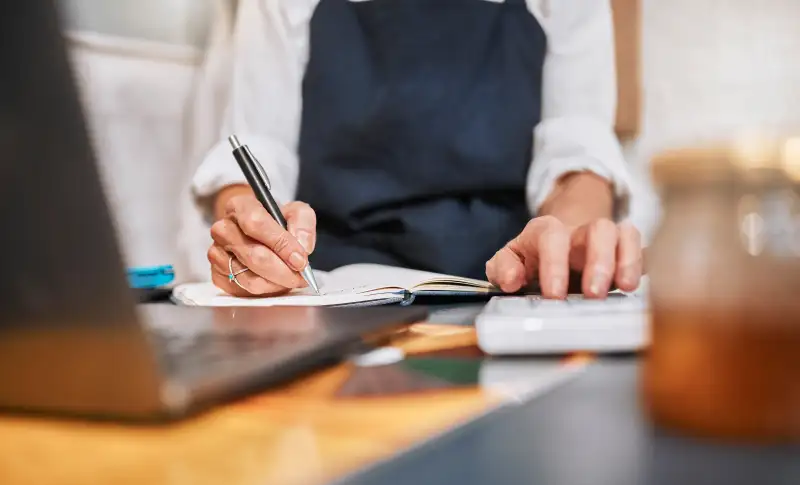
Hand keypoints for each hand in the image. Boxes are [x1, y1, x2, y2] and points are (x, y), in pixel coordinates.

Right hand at [207, 193, 316, 296]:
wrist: (258, 236)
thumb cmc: (276, 223)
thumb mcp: (295, 213)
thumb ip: (303, 223)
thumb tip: (302, 247)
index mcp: (239, 206)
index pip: (256, 223)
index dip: (281, 244)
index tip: (300, 260)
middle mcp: (223, 229)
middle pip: (254, 255)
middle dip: (283, 270)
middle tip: (301, 276)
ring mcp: (217, 252)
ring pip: (250, 277)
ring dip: (276, 282)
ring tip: (290, 278)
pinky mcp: (217, 274)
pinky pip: (244, 288)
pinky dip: (265, 289)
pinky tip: (274, 282)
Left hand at [485, 216, 642, 298]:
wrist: (559, 243)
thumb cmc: (533, 258)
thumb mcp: (509, 260)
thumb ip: (503, 268)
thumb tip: (511, 280)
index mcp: (546, 232)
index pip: (552, 237)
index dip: (554, 265)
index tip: (554, 296)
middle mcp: (580, 232)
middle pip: (599, 230)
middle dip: (599, 262)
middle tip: (593, 294)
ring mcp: (607, 240)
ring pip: (625, 234)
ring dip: (627, 261)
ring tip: (625, 288)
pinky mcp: (626, 252)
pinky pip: (643, 250)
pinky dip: (645, 265)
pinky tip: (642, 286)